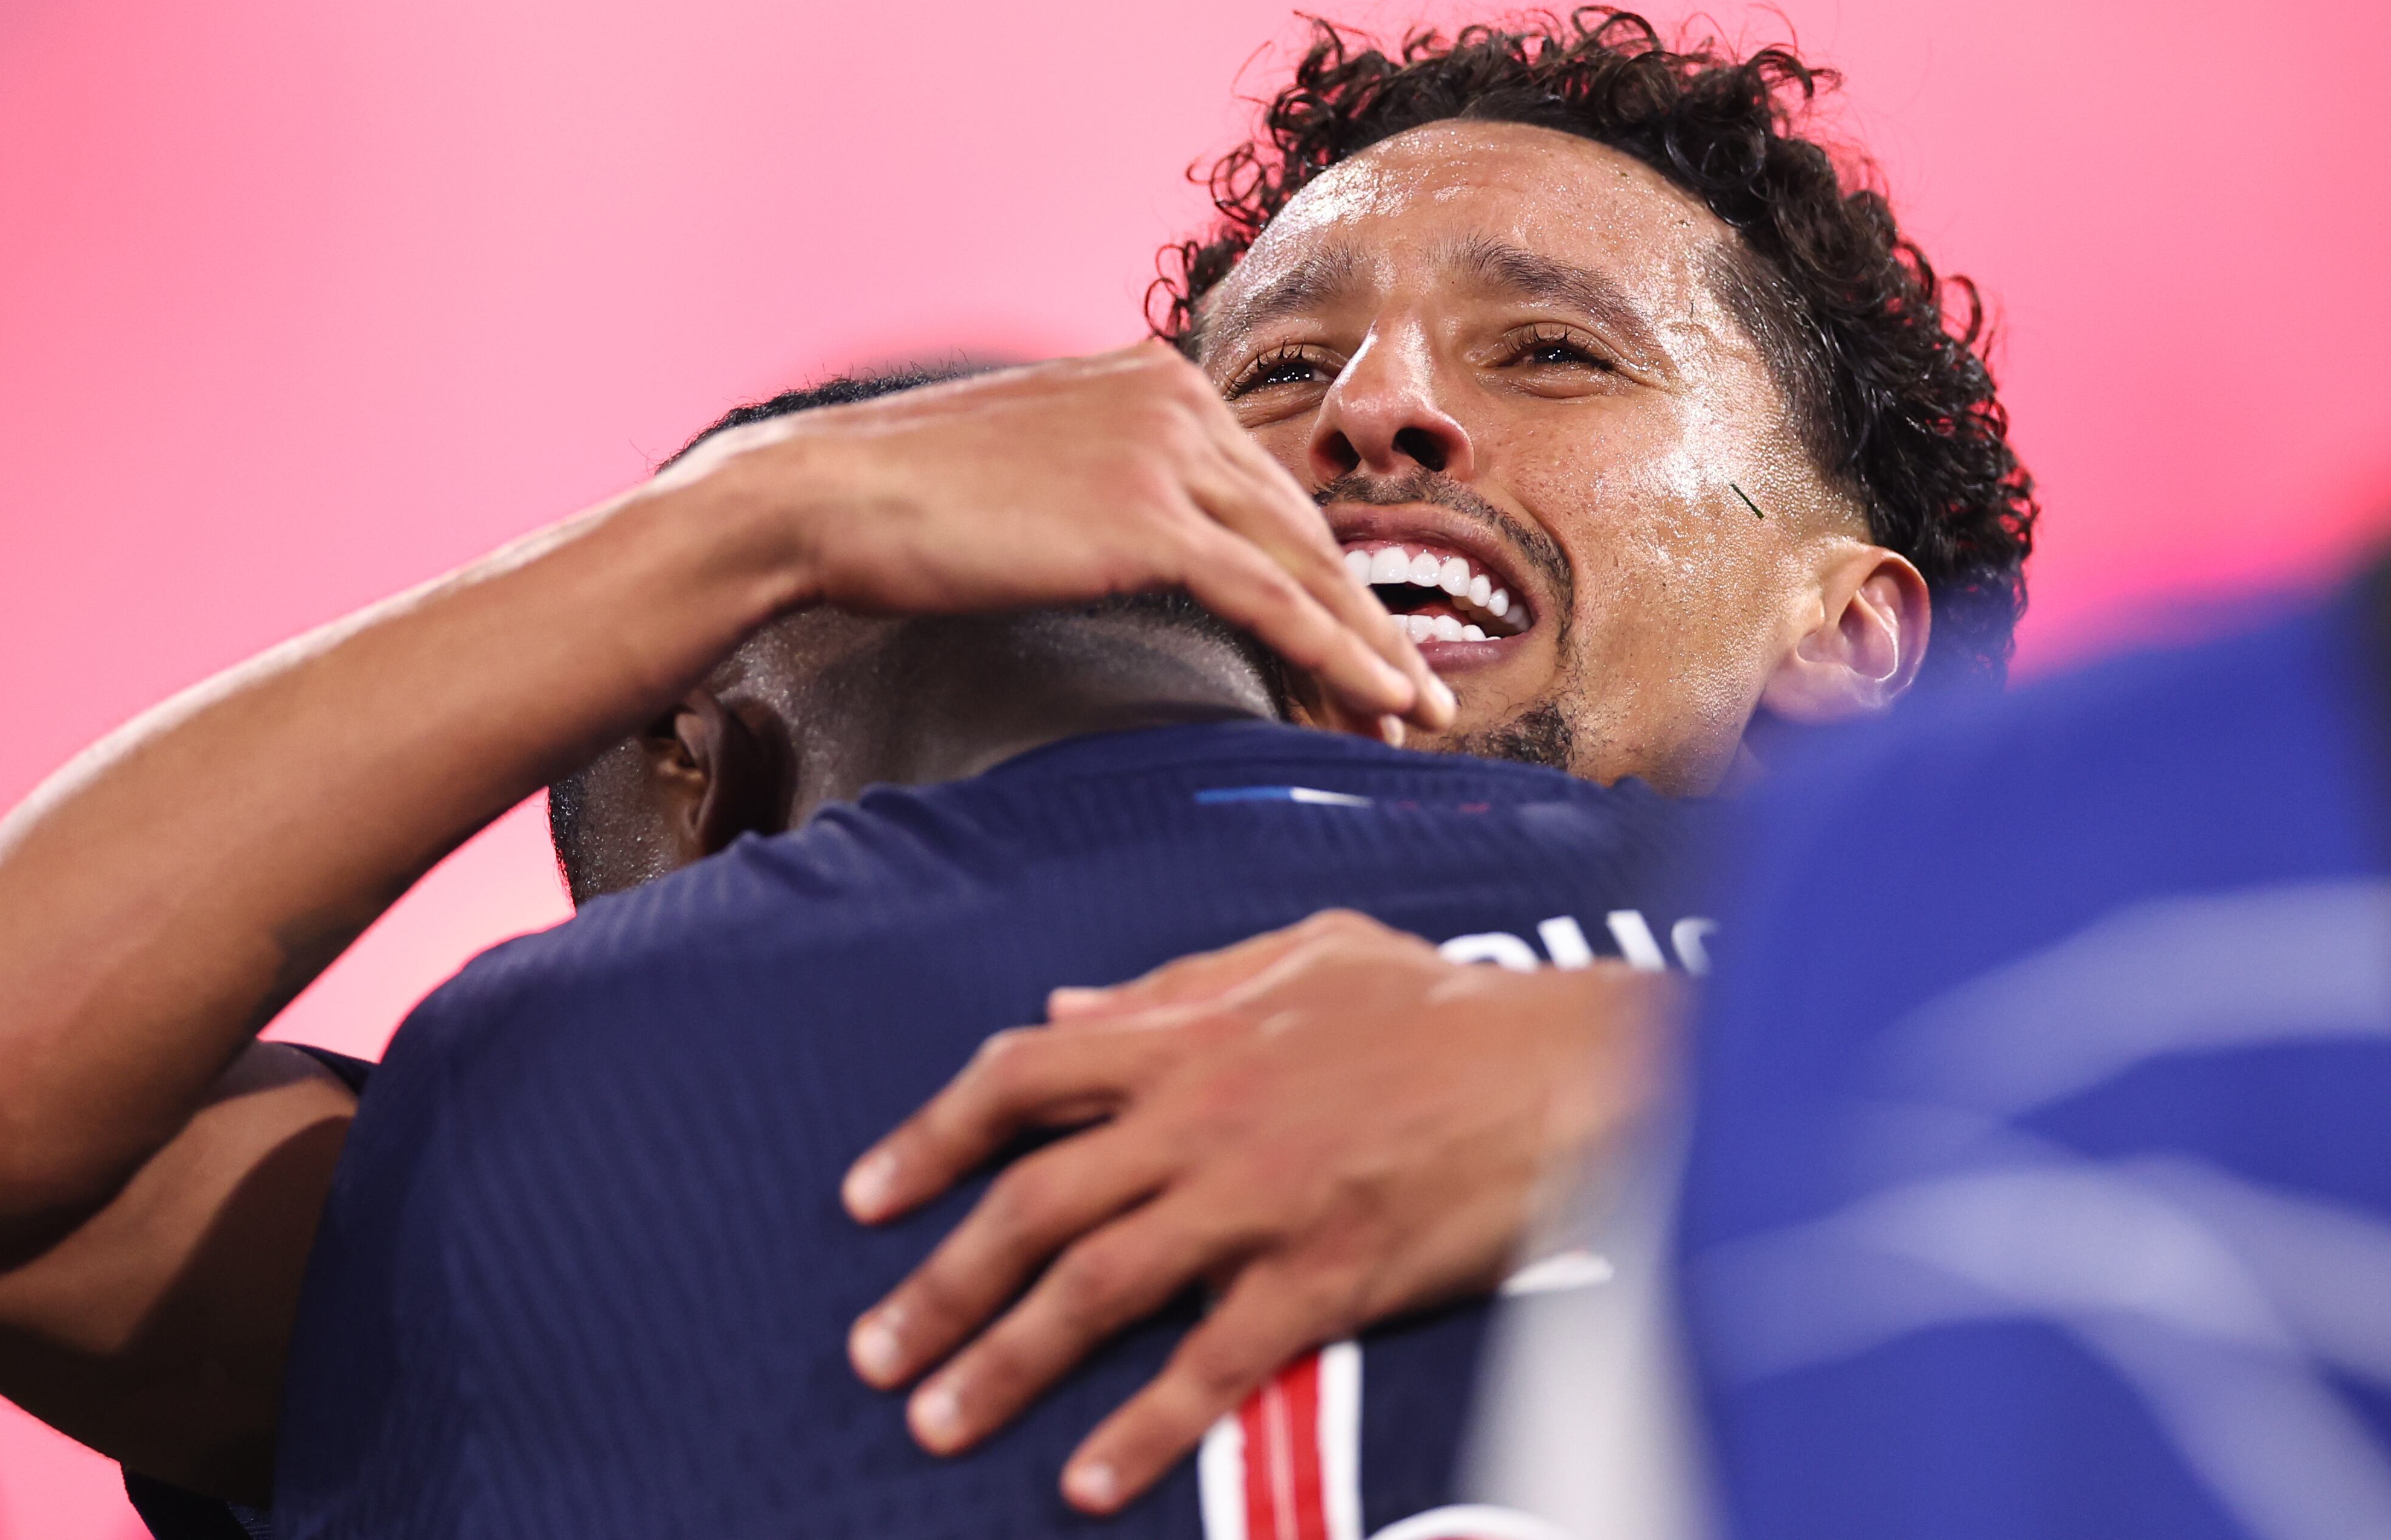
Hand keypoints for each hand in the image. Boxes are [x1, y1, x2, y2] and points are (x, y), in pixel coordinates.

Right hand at [682, 342, 1452, 737]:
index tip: (1351, 647)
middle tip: (1405, 700)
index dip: (1317, 579)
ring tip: (1414, 718)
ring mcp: (1169, 452)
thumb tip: (1128, 538)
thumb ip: (1101, 485)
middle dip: (1361, 622)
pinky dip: (1339, 654)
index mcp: (1154, 380)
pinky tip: (1382, 703)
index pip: (1263, 494)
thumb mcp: (1030, 470)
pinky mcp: (1151, 517)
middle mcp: (1178, 399)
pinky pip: (1274, 597)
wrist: (824, 494)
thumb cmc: (902, 499)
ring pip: (1306, 565)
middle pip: (1301, 529)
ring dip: (1370, 651)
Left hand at [839, 910, 1676, 1512]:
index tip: (868, 1197)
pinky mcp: (1324, 1280)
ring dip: (1006, 1361)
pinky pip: (1213, 1365)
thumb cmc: (1440, 1007)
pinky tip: (1088, 1480)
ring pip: (1097, 1287)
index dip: (931, 1135)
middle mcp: (1203, 1120)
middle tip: (873, 1350)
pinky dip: (1145, 1428)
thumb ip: (1175, 985)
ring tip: (937, 1424)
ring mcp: (1258, 1203)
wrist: (1567, 1069)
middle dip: (941, 1281)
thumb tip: (1065, 1008)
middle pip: (1034, 1203)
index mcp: (1190, 1037)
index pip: (1022, 1076)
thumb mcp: (1300, 956)